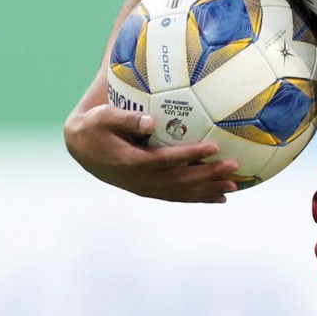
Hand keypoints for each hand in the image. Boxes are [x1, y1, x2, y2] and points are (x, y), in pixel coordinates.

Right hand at [64, 104, 239, 203]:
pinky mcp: (148, 190)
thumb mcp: (104, 117)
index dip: (191, 155)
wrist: (82, 149)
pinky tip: (218, 197)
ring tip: (234, 186)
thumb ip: (127, 119)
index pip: (166, 160)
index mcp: (130, 162)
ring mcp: (144, 188)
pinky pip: (176, 196)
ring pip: (180, 193)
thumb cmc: (96, 126)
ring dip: (208, 190)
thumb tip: (150, 122)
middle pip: (179, 181)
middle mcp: (140, 180)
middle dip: (208, 176)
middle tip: (233, 167)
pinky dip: (198, 197)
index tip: (214, 147)